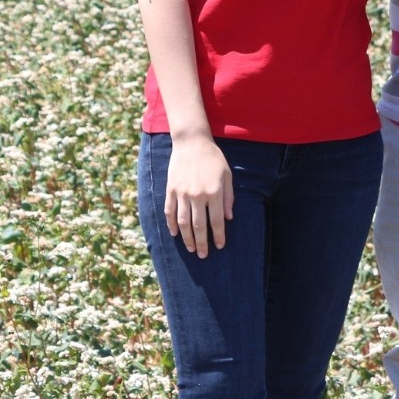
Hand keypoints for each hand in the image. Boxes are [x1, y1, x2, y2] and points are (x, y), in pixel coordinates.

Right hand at [163, 135, 233, 257]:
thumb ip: (228, 197)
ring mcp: (182, 193)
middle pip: (199, 226)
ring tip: (192, 249)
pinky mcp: (171, 190)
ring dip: (187, 238)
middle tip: (204, 255)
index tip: (219, 246)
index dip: (218, 236)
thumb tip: (228, 218)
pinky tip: (175, 234)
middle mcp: (197, 195)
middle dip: (202, 243)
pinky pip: (170, 212)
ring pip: (183, 222)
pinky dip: (172, 224)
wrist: (192, 142)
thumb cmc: (213, 159)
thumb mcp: (227, 175)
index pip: (216, 221)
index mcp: (214, 192)